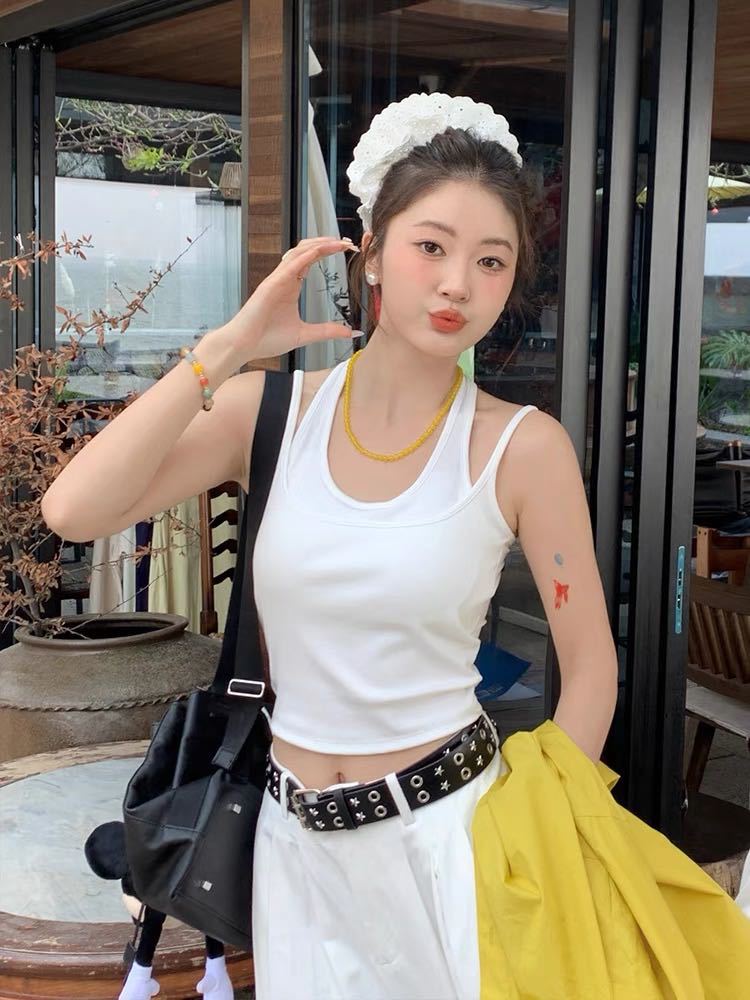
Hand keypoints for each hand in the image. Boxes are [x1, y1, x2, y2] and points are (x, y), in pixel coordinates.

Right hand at [225, 237, 359, 362]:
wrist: (243, 346)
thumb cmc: (266, 339)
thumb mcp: (305, 335)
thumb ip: (327, 332)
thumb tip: (350, 333)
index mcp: (291, 286)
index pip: (312, 259)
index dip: (329, 251)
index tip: (348, 250)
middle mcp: (284, 278)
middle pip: (307, 250)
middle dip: (327, 243)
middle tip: (348, 243)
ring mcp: (276, 280)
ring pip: (298, 252)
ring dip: (319, 245)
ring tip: (339, 242)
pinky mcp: (270, 285)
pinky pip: (289, 266)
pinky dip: (305, 256)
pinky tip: (320, 250)